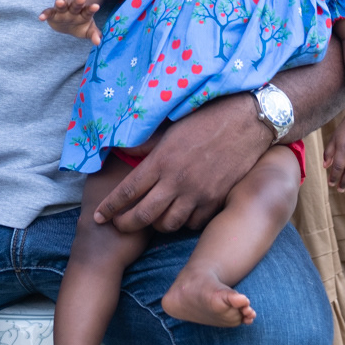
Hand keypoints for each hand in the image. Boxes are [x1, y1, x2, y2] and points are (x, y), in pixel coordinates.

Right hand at [39, 0, 101, 43]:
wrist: (68, 21)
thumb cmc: (81, 24)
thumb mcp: (89, 30)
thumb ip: (94, 34)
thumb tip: (98, 42)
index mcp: (84, 14)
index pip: (88, 11)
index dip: (92, 9)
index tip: (96, 6)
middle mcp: (73, 11)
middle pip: (76, 5)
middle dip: (78, 2)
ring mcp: (63, 11)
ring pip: (62, 6)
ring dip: (61, 4)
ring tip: (60, 1)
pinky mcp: (53, 14)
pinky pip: (49, 12)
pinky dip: (45, 14)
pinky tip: (41, 17)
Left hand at [93, 92, 271, 233]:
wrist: (245, 122)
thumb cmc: (205, 119)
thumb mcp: (170, 128)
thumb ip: (146, 145)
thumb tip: (123, 149)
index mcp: (161, 161)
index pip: (127, 192)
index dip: (109, 208)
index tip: (98, 218)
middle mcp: (176, 181)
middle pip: (142, 216)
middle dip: (125, 225)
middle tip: (118, 226)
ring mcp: (197, 194)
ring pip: (168, 224)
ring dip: (155, 225)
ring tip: (151, 219)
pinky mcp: (215, 201)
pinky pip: (193, 224)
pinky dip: (183, 223)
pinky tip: (179, 214)